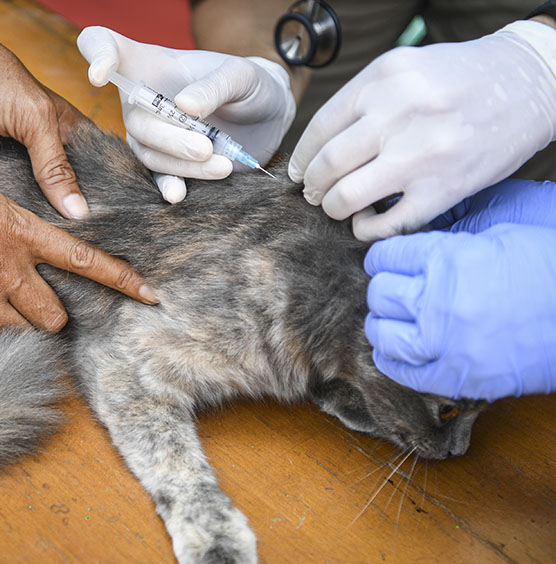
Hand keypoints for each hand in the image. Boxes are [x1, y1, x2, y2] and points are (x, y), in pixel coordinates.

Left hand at [0, 36, 91, 219]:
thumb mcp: (36, 123)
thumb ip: (56, 167)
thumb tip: (77, 212)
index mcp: (70, 131)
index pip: (97, 169)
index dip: (101, 194)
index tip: (104, 223)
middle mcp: (50, 146)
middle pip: (67, 187)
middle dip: (69, 209)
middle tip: (75, 239)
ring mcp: (23, 158)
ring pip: (39, 193)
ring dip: (40, 210)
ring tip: (49, 237)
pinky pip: (12, 192)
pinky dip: (15, 205)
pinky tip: (19, 223)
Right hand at [0, 126, 156, 348]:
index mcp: (18, 230)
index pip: (84, 258)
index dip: (123, 279)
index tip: (150, 295)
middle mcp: (7, 269)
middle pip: (54, 316)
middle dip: (52, 316)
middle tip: (40, 308)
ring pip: (21, 334)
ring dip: (18, 330)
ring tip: (6, 320)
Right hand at [77, 26, 294, 202]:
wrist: (268, 118)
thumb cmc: (248, 85)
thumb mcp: (240, 75)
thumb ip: (214, 86)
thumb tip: (184, 106)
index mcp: (150, 64)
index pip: (105, 46)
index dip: (96, 56)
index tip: (100, 75)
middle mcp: (143, 101)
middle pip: (136, 120)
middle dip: (169, 138)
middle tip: (205, 147)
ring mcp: (152, 134)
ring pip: (149, 153)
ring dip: (182, 164)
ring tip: (221, 166)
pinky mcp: (169, 163)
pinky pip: (159, 178)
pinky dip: (169, 186)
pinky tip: (179, 194)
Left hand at [289, 21, 555, 240]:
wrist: (530, 83)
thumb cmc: (462, 78)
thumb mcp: (407, 70)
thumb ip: (364, 101)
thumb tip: (318, 147)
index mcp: (383, 80)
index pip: (320, 129)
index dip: (302, 157)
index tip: (298, 171)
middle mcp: (398, 114)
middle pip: (327, 165)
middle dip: (312, 186)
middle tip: (314, 193)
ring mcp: (421, 154)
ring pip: (347, 196)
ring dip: (333, 207)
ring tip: (337, 206)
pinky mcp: (444, 188)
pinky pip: (387, 223)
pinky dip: (366, 229)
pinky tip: (364, 223)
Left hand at [364, 224, 555, 399]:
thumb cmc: (551, 268)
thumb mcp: (499, 236)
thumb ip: (447, 245)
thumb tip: (409, 255)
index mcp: (450, 259)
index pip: (386, 256)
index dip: (385, 258)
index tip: (388, 263)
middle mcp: (441, 300)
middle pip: (380, 294)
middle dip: (385, 290)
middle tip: (395, 291)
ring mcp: (447, 342)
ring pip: (383, 333)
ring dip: (384, 325)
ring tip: (393, 321)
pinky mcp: (458, 376)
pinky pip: (403, 372)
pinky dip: (392, 361)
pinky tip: (394, 352)